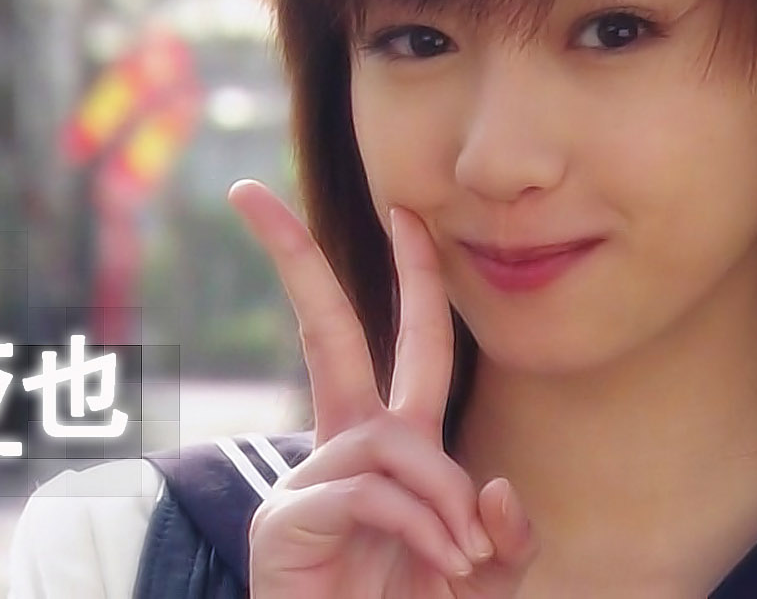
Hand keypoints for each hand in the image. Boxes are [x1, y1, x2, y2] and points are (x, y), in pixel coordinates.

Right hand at [229, 180, 537, 597]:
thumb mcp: (486, 577)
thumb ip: (505, 536)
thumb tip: (494, 487)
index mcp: (392, 444)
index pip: (403, 342)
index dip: (413, 277)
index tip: (405, 211)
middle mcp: (346, 448)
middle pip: (327, 333)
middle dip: (297, 261)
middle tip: (251, 195)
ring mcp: (309, 482)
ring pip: (389, 440)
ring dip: (441, 499)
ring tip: (459, 563)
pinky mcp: (288, 522)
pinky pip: (371, 492)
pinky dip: (420, 527)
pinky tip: (439, 566)